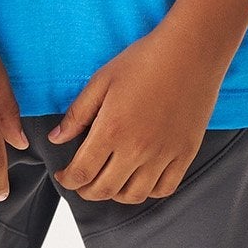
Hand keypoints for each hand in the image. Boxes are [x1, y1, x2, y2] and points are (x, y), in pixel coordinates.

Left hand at [49, 16, 227, 203]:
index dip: (68, 180)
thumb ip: (78, 114)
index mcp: (111, 130)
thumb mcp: (102, 81)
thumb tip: (56, 139)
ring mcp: (163, 154)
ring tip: (110, 180)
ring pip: (134, 195)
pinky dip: (149, 190)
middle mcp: (137, 149)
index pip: (82, 173)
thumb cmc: (144, 60)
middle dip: (86, 190)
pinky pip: (165, 188)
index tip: (65, 175)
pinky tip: (140, 177)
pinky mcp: (185, 153)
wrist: (191, 51)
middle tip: (82, 181)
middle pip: (104, 190)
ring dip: (116, 193)